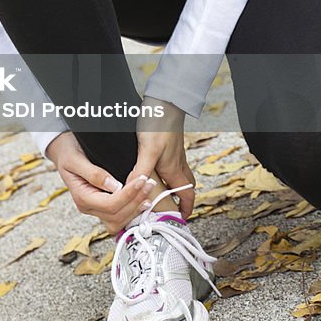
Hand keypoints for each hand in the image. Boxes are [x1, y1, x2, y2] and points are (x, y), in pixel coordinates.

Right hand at [46, 132, 156, 233]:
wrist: (62, 150)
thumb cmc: (67, 152)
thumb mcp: (75, 159)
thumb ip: (93, 173)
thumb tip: (114, 186)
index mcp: (81, 197)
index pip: (110, 205)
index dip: (128, 194)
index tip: (142, 179)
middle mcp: (88, 207)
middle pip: (116, 216)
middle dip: (136, 201)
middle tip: (149, 183)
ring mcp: (95, 209)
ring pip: (119, 221)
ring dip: (136, 209)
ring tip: (148, 192)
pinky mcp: (102, 206)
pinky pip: (119, 217)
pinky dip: (133, 211)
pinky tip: (143, 201)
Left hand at [129, 97, 194, 217]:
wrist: (165, 100)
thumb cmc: (159, 124)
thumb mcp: (148, 149)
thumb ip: (141, 171)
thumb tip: (132, 190)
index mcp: (174, 169)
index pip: (187, 195)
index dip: (186, 209)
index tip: (179, 220)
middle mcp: (176, 163)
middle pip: (184, 186)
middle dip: (179, 199)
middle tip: (167, 208)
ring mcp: (173, 153)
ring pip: (176, 174)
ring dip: (169, 184)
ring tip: (155, 192)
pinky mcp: (167, 144)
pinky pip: (168, 163)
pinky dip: (162, 170)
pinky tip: (148, 168)